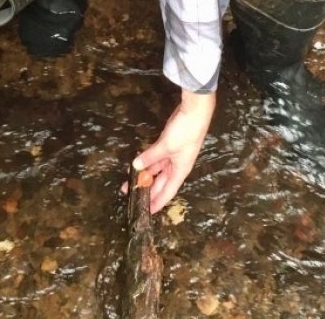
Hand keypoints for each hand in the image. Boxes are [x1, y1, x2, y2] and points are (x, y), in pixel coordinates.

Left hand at [127, 89, 215, 213]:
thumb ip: (150, 157)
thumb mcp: (167, 146)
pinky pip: (155, 159)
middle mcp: (176, 166)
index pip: (167, 192)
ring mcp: (172, 156)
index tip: (147, 213)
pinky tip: (136, 166)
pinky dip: (146, 163)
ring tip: (129, 183)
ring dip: (144, 176)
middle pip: (160, 183)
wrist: (195, 112)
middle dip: (146, 190)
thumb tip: (136, 167)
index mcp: (180, 171)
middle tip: (130, 196)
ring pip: (156, 171)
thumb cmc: (186, 132)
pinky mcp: (167, 145)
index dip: (158, 203)